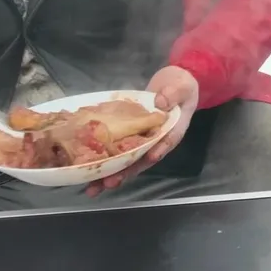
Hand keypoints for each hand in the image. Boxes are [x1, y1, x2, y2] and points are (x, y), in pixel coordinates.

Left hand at [85, 65, 198, 195]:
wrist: (172, 82)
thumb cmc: (181, 85)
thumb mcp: (182, 86)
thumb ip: (174, 94)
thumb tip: (160, 103)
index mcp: (172, 131)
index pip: (164, 144)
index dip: (154, 153)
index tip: (144, 161)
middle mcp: (156, 141)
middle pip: (141, 160)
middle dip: (125, 173)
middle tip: (108, 183)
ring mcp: (141, 139)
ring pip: (127, 160)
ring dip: (110, 173)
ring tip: (93, 188)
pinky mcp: (130, 135)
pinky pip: (117, 149)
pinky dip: (104, 159)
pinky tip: (88, 169)